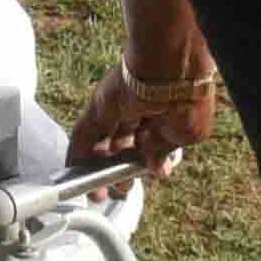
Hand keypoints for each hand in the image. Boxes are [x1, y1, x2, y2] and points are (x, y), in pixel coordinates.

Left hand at [69, 63, 220, 179]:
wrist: (170, 70)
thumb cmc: (187, 98)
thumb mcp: (186, 135)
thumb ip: (165, 152)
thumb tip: (157, 169)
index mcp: (164, 116)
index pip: (150, 144)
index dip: (145, 163)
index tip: (143, 178)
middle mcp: (140, 112)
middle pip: (124, 145)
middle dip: (121, 170)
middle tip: (120, 188)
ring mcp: (116, 110)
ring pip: (102, 143)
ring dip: (97, 168)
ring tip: (97, 190)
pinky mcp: (97, 109)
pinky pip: (83, 135)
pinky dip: (77, 154)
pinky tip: (74, 173)